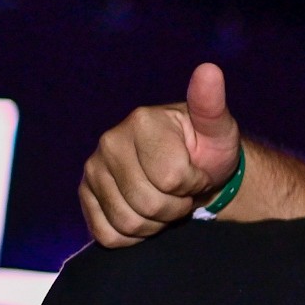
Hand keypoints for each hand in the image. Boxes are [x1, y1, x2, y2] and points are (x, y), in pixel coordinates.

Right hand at [78, 63, 241, 246]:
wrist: (192, 170)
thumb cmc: (207, 149)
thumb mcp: (219, 129)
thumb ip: (212, 105)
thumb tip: (210, 69)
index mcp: (141, 121)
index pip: (171, 179)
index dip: (193, 183)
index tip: (196, 170)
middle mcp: (109, 141)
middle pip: (148, 204)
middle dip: (176, 205)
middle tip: (182, 189)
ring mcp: (92, 169)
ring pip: (128, 222)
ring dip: (157, 222)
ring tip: (165, 198)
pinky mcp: (85, 195)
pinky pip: (108, 235)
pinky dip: (134, 235)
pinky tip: (146, 213)